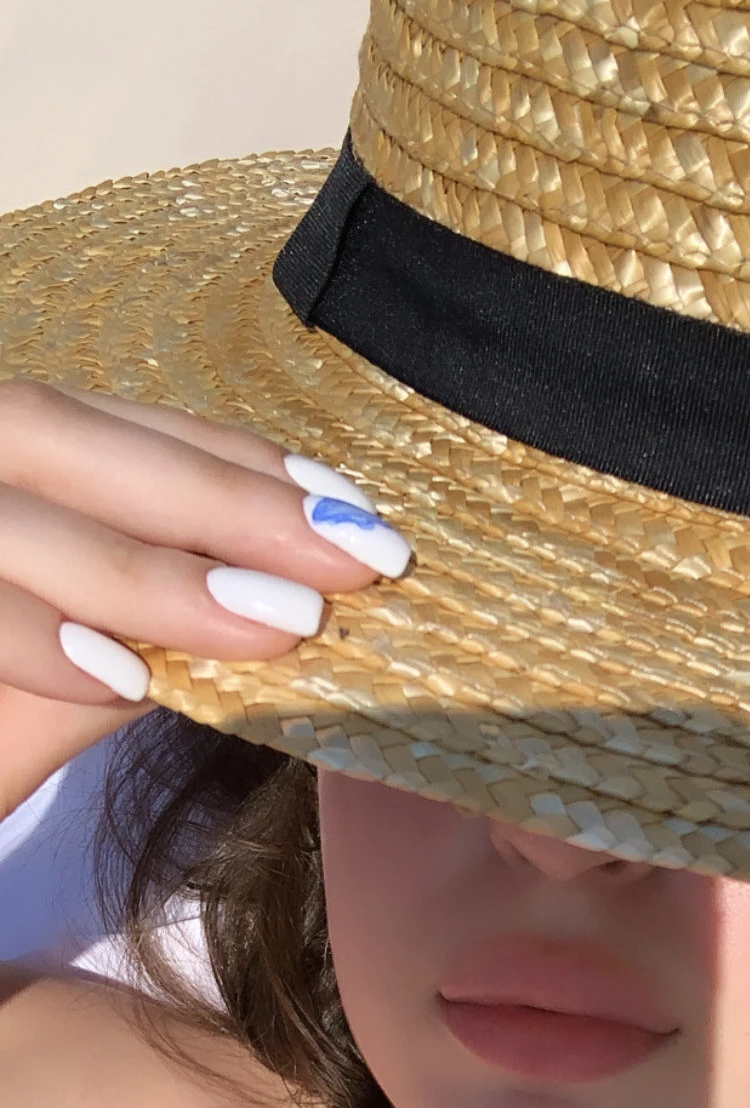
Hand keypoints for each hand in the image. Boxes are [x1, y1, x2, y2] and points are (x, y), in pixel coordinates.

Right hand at [0, 380, 410, 820]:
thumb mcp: (49, 678)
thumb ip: (136, 633)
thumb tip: (274, 607)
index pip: (98, 427)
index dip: (224, 455)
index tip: (348, 506)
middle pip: (54, 435)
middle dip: (215, 496)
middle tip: (357, 559)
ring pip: (7, 511)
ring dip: (145, 570)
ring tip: (276, 626)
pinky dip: (32, 635)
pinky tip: (125, 681)